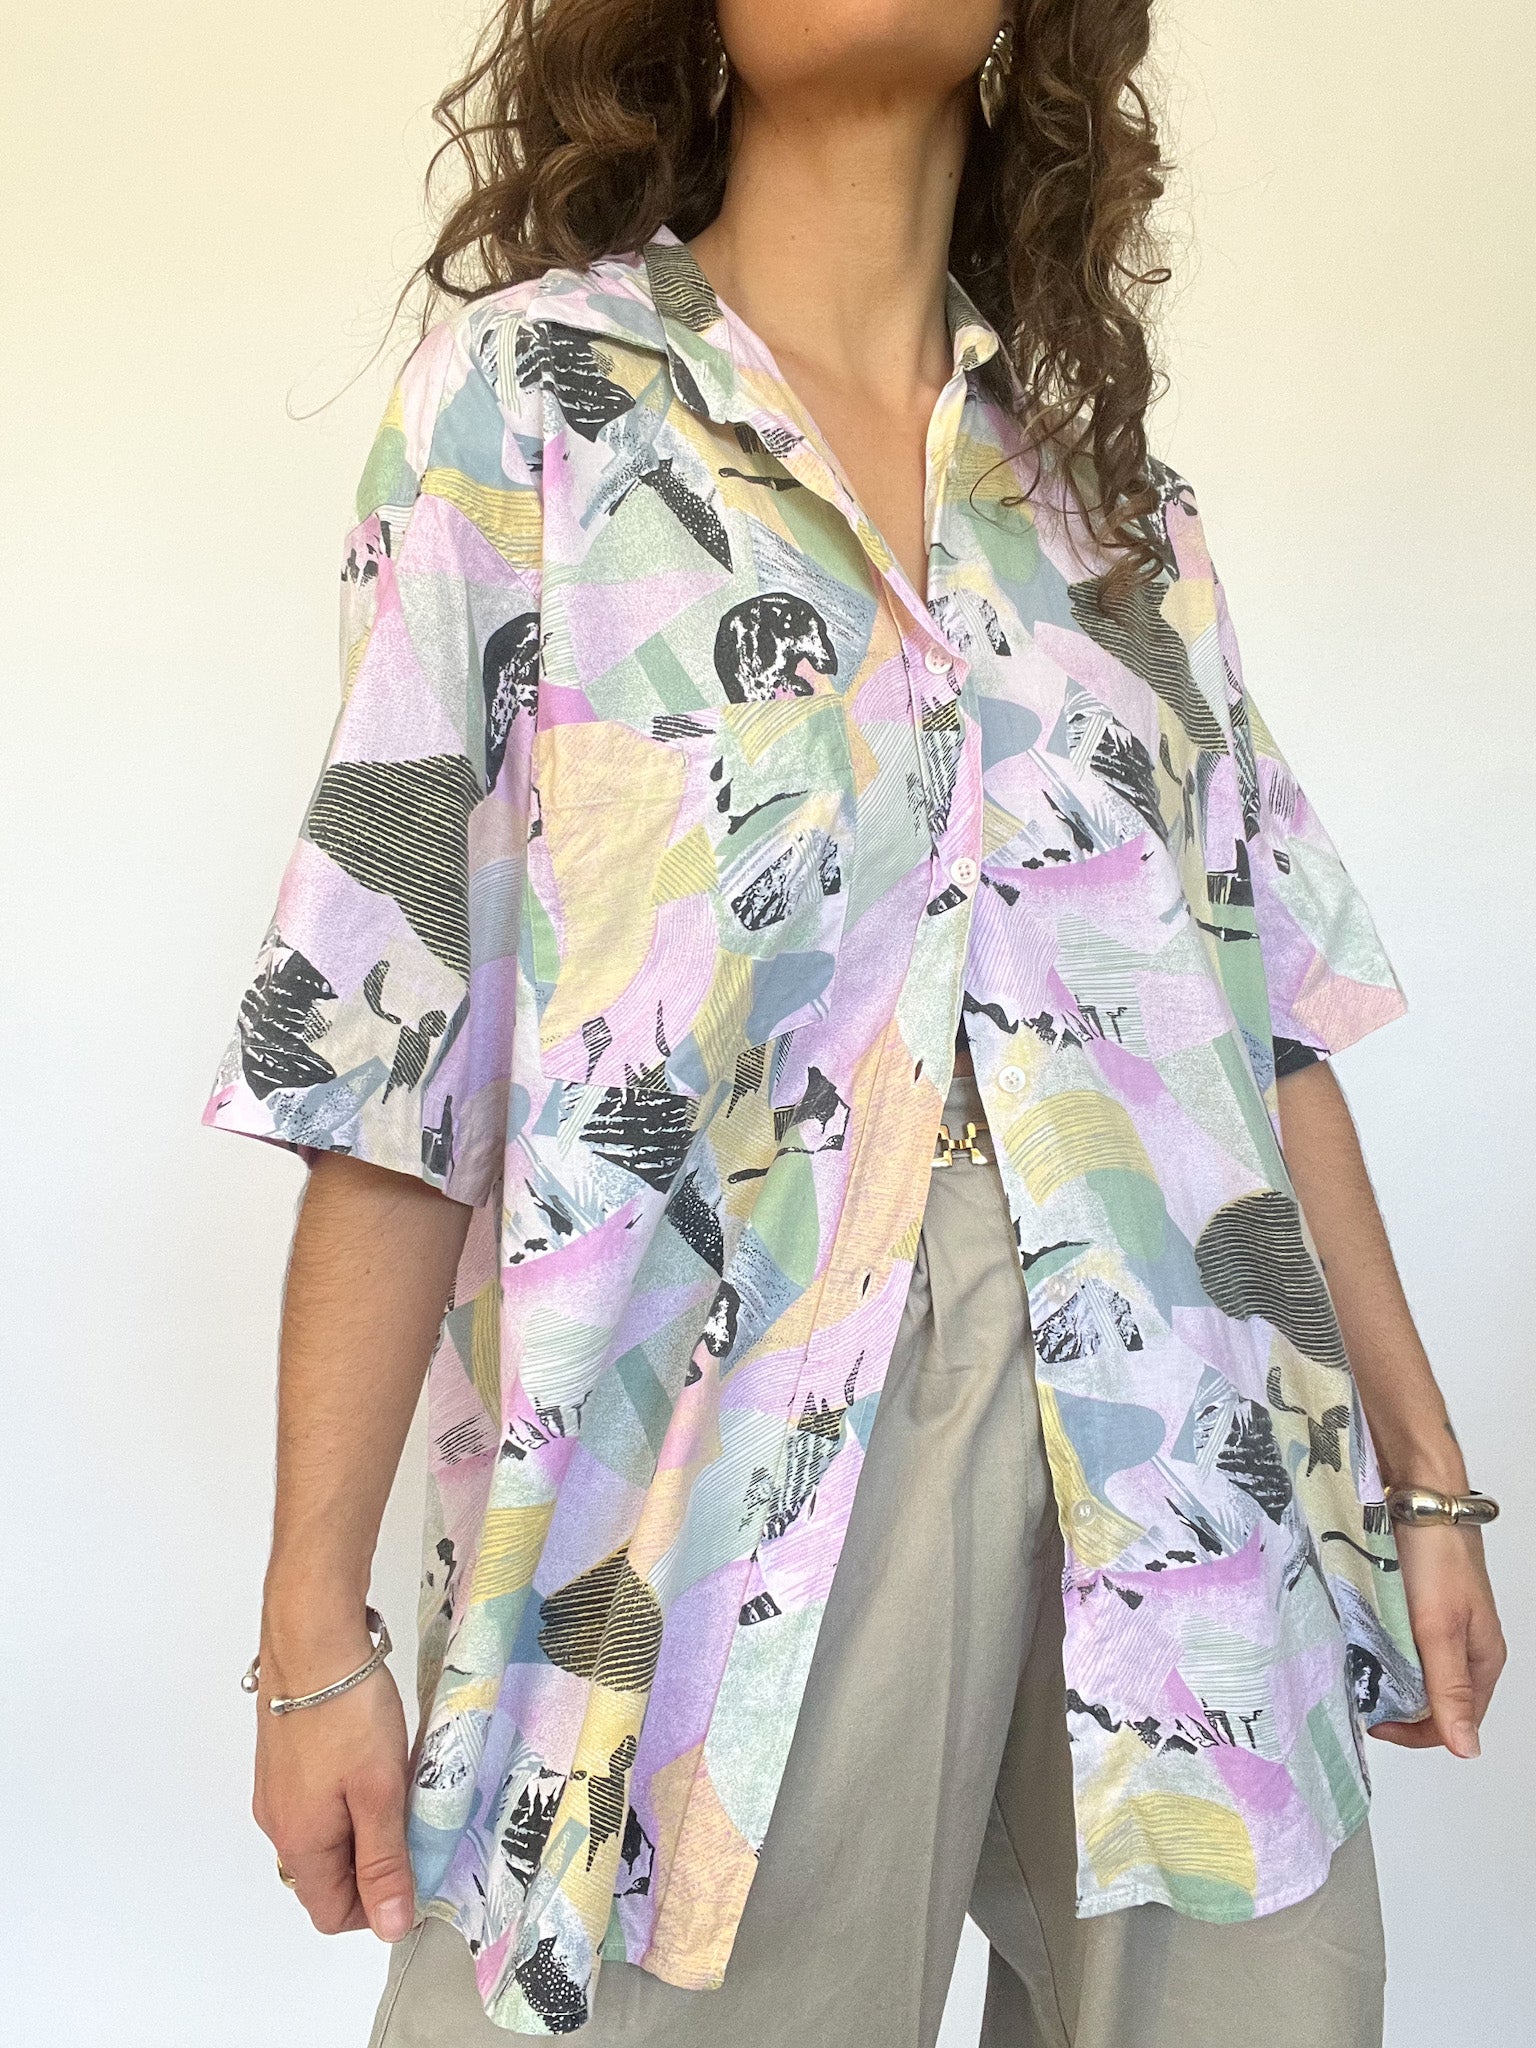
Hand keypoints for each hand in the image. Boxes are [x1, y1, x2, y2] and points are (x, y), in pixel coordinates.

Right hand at [252, 1620, 416, 1940]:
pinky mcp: (283, 1759)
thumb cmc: (346, 1712)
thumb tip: (390, 1926)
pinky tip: (375, 1760)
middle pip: (327, 1875)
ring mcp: (277, 1788)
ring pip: (325, 1834)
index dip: (376, 1905)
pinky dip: (349, 1795)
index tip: (415, 1869)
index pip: (332, 1912)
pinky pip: (319, 1800)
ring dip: (364, 1824)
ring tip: (399, 1784)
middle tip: (413, 1819)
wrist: (313, 1639)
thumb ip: (384, 1862)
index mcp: (299, 1841)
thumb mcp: (380, 1792)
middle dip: (374, 1860)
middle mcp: (278, 1822)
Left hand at [1368, 1525, 1504, 1757]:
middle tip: (1360, 1692)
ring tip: (1356, 1668)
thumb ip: (1450, 1688)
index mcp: (1482, 1659)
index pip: (1453, 1721)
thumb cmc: (1436, 1557)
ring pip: (1412, 1669)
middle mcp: (1464, 1645)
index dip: (1415, 1731)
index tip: (1375, 1722)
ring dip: (1386, 1675)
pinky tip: (1359, 1640)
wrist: (1418, 1497)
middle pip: (1431, 1697)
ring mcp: (1439, 1623)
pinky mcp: (1416, 1603)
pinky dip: (1379, 1646)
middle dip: (1397, 1702)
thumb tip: (1467, 1749)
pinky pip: (1398, 1640)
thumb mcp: (1441, 1629)